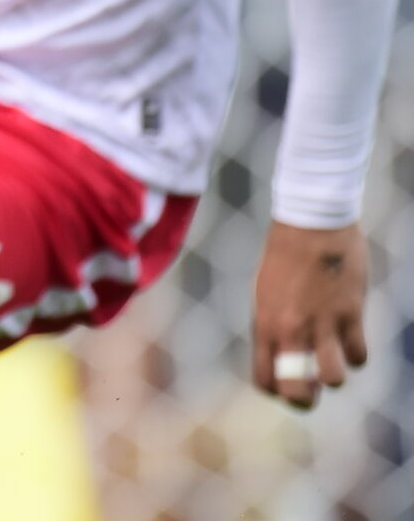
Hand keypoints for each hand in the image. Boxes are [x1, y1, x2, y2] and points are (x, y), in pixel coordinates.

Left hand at [251, 219, 367, 409]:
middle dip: (305, 399)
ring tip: (333, 359)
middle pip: (297, 391)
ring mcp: (322, 324)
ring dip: (335, 376)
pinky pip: (359, 355)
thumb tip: (283, 354)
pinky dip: (357, 354)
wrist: (310, 224)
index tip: (284, 385)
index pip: (264, 380)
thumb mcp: (264, 292)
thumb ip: (272, 325)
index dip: (275, 391)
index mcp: (264, 324)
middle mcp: (290, 330)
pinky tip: (350, 338)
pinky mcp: (351, 314)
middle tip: (312, 386)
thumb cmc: (284, 257)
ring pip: (334, 379)